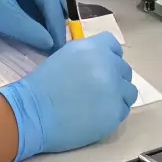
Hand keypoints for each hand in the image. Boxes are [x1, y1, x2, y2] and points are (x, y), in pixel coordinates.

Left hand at [0, 0, 67, 51]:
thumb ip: (27, 28)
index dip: (55, 21)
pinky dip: (39, 26)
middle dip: (56, 22)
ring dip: (49, 24)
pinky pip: (35, 12)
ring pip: (45, 6)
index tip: (59, 44)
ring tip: (53, 45)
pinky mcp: (17, 0)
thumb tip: (51, 44)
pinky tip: (41, 40)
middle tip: (60, 46)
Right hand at [0, 32, 136, 161]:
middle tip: (97, 89)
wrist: (32, 111)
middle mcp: (108, 64)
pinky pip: (123, 109)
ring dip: (118, 95)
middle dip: (113, 78)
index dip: (109, 57)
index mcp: (94, 47)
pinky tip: (97, 114)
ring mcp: (114, 88)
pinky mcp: (114, 111)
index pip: (114, 46)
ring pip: (129, 90)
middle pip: (124, 69)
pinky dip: (113, 112)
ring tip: (100, 103)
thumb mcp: (66, 55)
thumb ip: (88, 54)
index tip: (101, 68)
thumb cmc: (43, 84)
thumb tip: (101, 61)